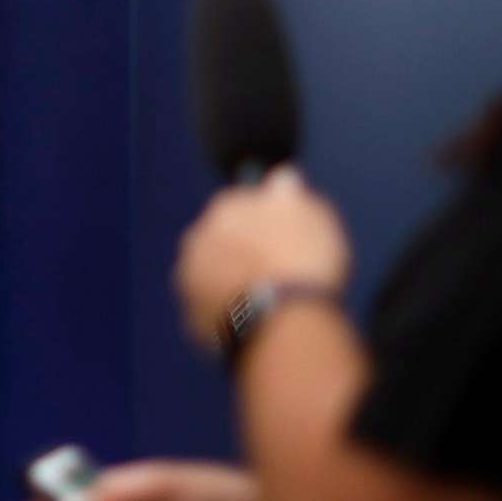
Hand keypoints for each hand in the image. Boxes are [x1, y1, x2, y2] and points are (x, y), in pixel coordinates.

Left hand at [173, 165, 349, 349]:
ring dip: (232, 283)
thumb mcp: (312, 216)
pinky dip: (229, 315)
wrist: (282, 324)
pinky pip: (213, 313)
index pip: (242, 207)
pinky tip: (255, 322)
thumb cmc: (302, 265)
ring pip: (214, 276)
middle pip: (222, 242)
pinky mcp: (192, 320)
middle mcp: (197, 239)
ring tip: (268, 302)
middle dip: (243, 254)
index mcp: (225, 207)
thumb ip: (291, 194)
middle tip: (278, 275)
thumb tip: (282, 176)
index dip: (267, 226)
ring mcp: (189, 281)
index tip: (286, 243)